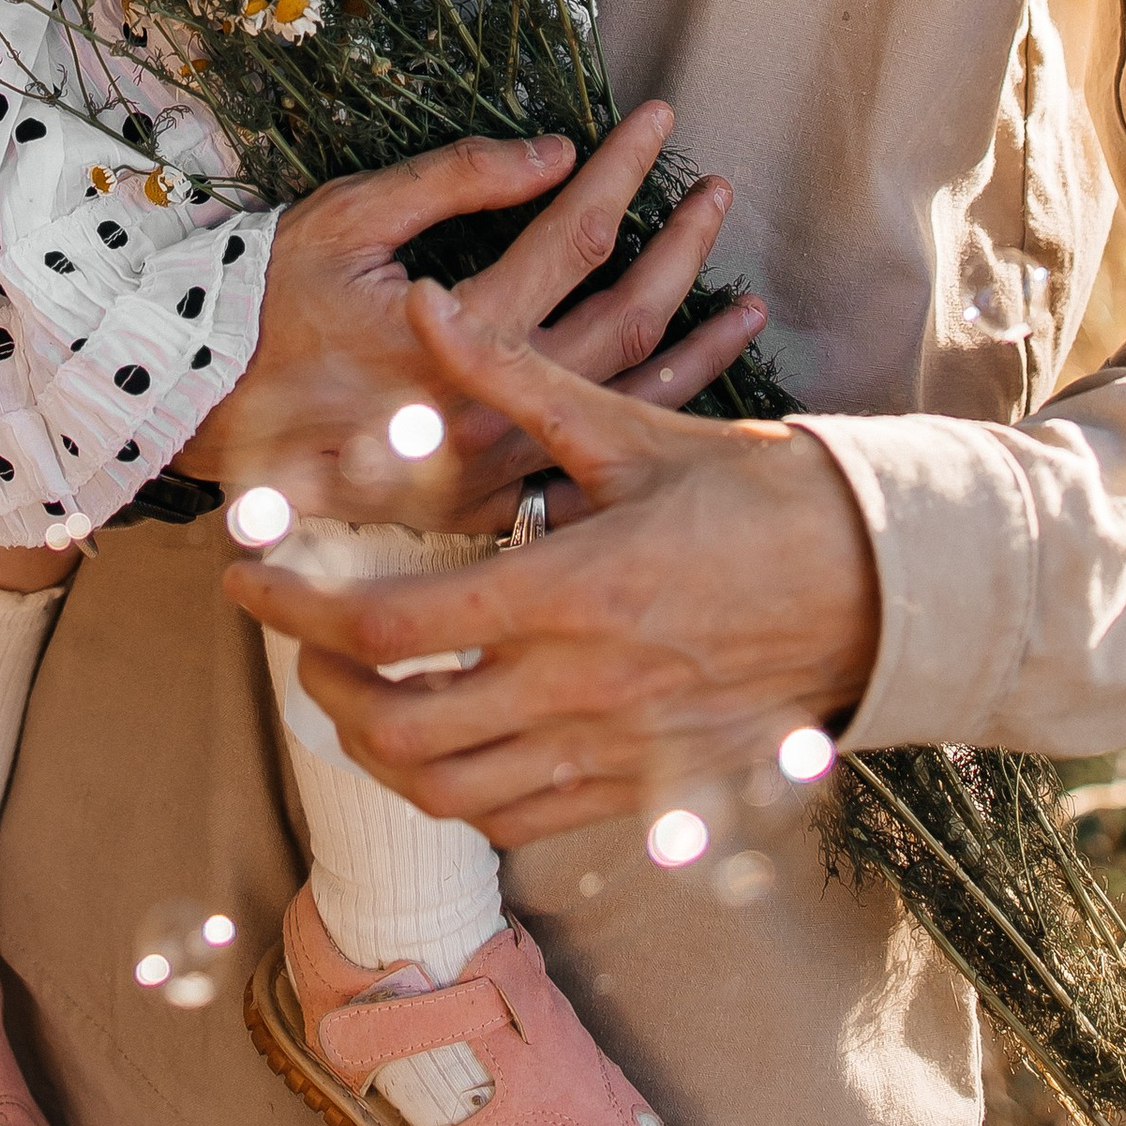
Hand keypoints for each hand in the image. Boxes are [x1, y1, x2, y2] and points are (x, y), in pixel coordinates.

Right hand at [173, 102, 764, 530]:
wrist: (206, 411)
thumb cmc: (270, 301)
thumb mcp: (349, 217)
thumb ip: (454, 179)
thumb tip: (556, 149)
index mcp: (460, 329)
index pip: (574, 234)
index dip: (623, 170)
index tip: (659, 119)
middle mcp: (491, 403)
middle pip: (624, 317)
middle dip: (681, 247)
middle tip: (720, 194)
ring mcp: (494, 464)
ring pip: (624, 401)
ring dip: (695, 351)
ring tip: (748, 306)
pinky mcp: (485, 503)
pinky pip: (586, 465)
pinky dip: (643, 424)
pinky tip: (684, 397)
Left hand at [227, 282, 880, 842]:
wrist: (881, 586)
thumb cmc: (757, 495)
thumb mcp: (629, 430)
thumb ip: (512, 375)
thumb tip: (423, 305)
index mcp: (568, 593)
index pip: (388, 625)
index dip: (295, 607)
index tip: (244, 576)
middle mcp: (580, 691)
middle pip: (398, 728)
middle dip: (321, 685)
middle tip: (296, 633)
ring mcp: (613, 754)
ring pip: (449, 793)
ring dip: (378, 748)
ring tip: (352, 687)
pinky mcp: (642, 791)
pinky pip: (520, 820)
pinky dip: (459, 791)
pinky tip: (444, 736)